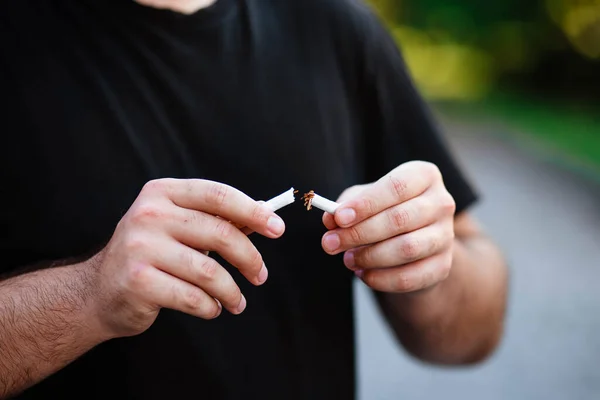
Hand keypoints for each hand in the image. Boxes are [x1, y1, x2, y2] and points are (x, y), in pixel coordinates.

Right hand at [88, 179, 285, 337]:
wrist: (98, 291)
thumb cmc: (149, 255)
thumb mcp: (179, 226)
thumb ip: (218, 218)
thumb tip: (263, 212)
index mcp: (163, 192)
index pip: (218, 195)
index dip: (253, 211)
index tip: (278, 228)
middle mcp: (149, 214)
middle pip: (220, 232)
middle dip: (249, 258)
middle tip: (261, 275)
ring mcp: (140, 247)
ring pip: (209, 271)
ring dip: (232, 291)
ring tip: (236, 301)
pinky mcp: (137, 281)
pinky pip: (192, 297)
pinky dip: (210, 307)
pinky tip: (212, 308)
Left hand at [321, 161, 455, 292]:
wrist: (414, 244)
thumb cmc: (385, 212)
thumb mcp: (364, 201)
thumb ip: (346, 206)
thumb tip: (331, 219)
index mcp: (424, 176)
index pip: (396, 187)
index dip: (366, 204)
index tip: (339, 218)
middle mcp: (441, 203)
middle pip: (399, 219)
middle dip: (359, 233)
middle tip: (330, 243)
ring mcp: (446, 236)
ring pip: (406, 249)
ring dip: (369, 257)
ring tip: (347, 259)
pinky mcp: (443, 266)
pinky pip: (410, 277)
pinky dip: (381, 279)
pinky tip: (364, 274)